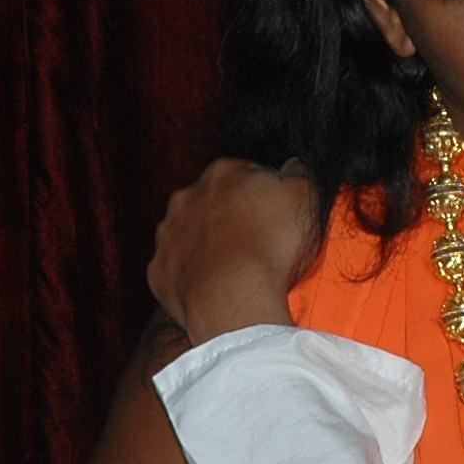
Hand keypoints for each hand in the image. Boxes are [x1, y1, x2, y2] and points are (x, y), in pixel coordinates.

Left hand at [148, 159, 321, 340]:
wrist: (233, 296)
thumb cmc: (272, 244)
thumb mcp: (304, 197)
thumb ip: (297, 174)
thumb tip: (291, 167)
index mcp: (222, 173)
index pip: (245, 174)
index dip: (263, 195)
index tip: (276, 216)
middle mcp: (187, 197)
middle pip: (212, 201)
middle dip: (229, 216)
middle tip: (256, 242)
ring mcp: (168, 234)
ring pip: (189, 233)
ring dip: (207, 244)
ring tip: (235, 267)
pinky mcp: (159, 269)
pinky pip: (177, 268)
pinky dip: (193, 275)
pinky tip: (215, 287)